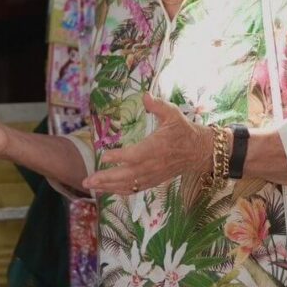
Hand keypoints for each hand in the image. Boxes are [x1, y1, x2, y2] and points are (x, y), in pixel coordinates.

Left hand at [82, 93, 213, 195]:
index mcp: (156, 148)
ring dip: (108, 187)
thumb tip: (146, 95)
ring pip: (129, 185)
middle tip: (87, 180)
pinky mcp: (153, 181)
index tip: (103, 157)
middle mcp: (153, 165)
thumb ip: (158, 105)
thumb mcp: (173, 114)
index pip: (136, 155)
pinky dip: (120, 191)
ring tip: (90, 186)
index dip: (120, 157)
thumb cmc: (183, 130)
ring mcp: (153, 175)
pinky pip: (135, 189)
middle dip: (106, 178)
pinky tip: (106, 190)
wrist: (199, 151)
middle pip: (127, 175)